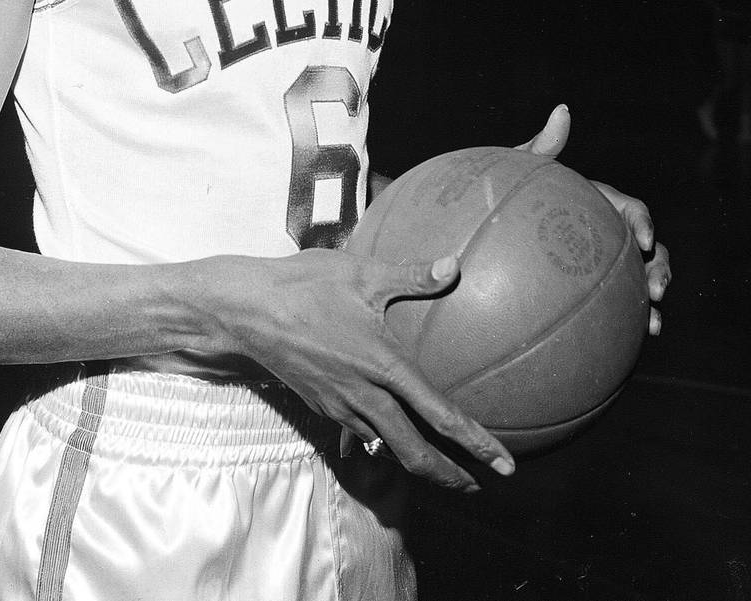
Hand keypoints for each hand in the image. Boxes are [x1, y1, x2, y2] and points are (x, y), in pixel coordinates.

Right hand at [211, 250, 513, 492]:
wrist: (246, 312)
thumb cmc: (305, 286)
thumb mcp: (361, 272)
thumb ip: (411, 274)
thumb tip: (455, 265)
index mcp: (384, 366)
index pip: (440, 415)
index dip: (476, 444)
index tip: (504, 464)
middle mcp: (364, 395)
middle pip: (414, 452)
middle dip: (449, 475)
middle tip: (478, 485)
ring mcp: (340, 405)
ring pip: (386, 448)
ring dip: (417, 464)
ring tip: (443, 470)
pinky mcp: (321, 405)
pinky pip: (360, 435)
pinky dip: (382, 446)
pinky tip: (390, 441)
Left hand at [517, 105, 671, 337]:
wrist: (479, 240)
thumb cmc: (496, 195)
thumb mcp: (517, 169)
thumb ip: (541, 146)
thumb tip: (563, 110)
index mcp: (593, 205)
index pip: (628, 209)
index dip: (641, 222)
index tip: (643, 239)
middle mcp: (601, 237)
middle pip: (646, 251)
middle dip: (660, 269)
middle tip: (657, 290)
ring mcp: (595, 268)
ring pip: (635, 284)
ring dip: (652, 302)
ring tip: (655, 325)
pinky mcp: (586, 295)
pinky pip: (609, 312)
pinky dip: (623, 328)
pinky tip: (625, 349)